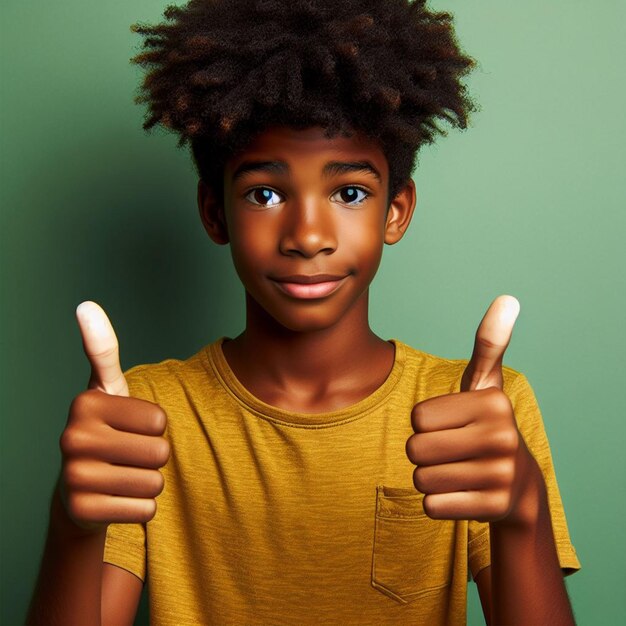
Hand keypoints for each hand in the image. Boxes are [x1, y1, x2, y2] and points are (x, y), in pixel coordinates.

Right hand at [58, 301, 169, 532]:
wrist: (79, 489)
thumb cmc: (105, 431)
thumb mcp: (106, 389)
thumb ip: (102, 349)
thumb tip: (86, 304)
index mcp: (85, 403)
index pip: (160, 419)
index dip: (154, 426)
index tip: (128, 427)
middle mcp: (72, 438)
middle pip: (160, 451)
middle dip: (155, 457)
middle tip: (128, 456)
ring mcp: (73, 477)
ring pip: (155, 482)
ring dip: (149, 482)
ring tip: (123, 476)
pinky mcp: (82, 512)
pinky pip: (145, 509)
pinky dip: (141, 507)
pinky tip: (117, 499)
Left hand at [405, 295, 540, 525]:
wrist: (516, 487)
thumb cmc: (486, 427)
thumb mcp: (485, 385)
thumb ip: (489, 344)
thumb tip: (508, 298)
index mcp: (493, 402)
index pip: (417, 416)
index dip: (426, 424)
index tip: (453, 426)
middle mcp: (503, 437)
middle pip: (415, 448)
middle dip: (423, 453)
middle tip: (451, 453)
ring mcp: (501, 475)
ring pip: (421, 479)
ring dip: (429, 478)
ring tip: (457, 472)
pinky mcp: (494, 509)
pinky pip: (431, 507)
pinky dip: (437, 503)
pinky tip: (461, 494)